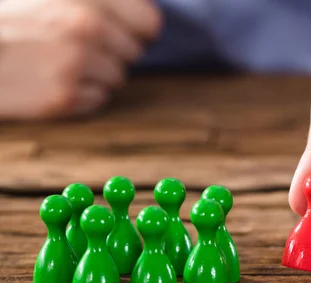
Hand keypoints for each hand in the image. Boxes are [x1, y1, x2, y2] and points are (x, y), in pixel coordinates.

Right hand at [0, 0, 160, 118]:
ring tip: (56, 60)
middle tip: (73, 43)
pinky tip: (49, 79)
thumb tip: (142, 15)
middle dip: (111, 50)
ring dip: (95, 73)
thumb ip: (95, 1)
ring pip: (117, 78)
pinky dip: (81, 94)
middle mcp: (86, 25)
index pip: (150, 22)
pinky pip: (98, 100)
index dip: (137, 29)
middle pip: (133, 52)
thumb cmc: (6, 15)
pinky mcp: (62, 97)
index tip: (123, 31)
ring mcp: (75, 62)